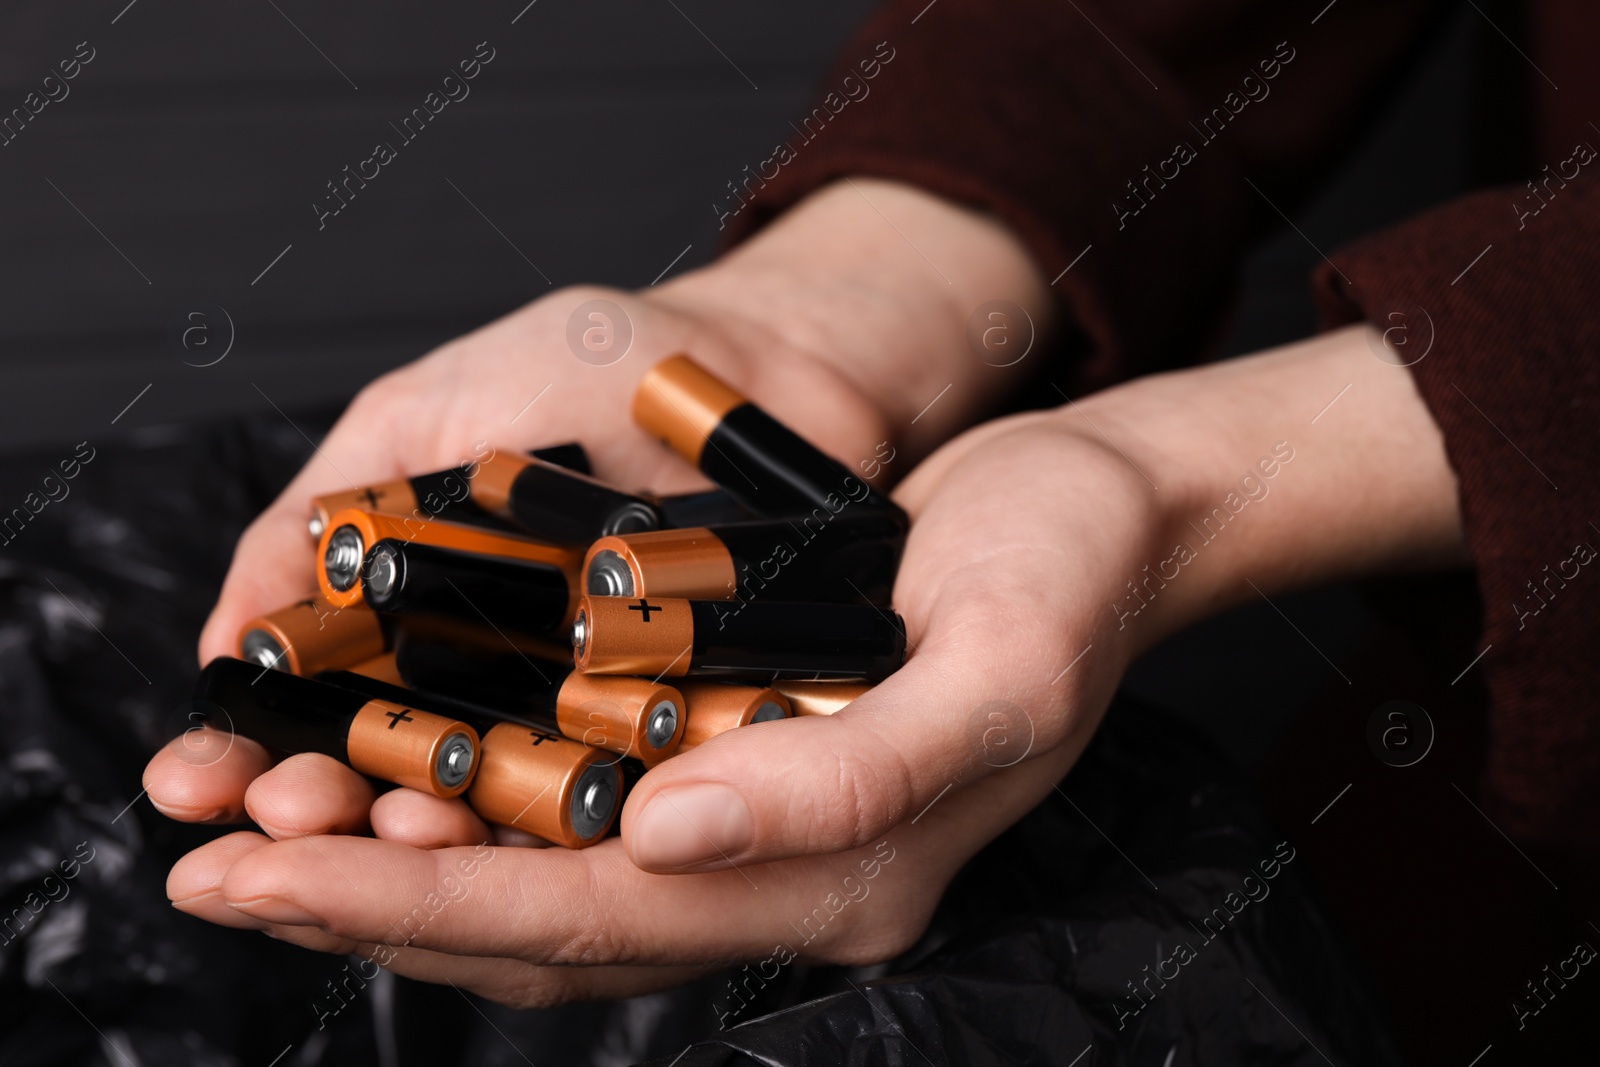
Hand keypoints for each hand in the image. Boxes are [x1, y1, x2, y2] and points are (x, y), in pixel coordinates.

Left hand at [151, 178, 1062, 1006]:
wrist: (1104, 517)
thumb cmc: (1066, 578)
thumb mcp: (998, 671)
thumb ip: (848, 778)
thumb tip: (665, 837)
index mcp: (843, 877)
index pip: (594, 919)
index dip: (418, 904)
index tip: (262, 872)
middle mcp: (780, 875)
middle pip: (536, 924)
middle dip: (363, 899)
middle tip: (208, 860)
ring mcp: (753, 825)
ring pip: (537, 881)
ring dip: (391, 863)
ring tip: (254, 826)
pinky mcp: (733, 759)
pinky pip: (572, 811)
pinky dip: (464, 803)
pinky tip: (379, 772)